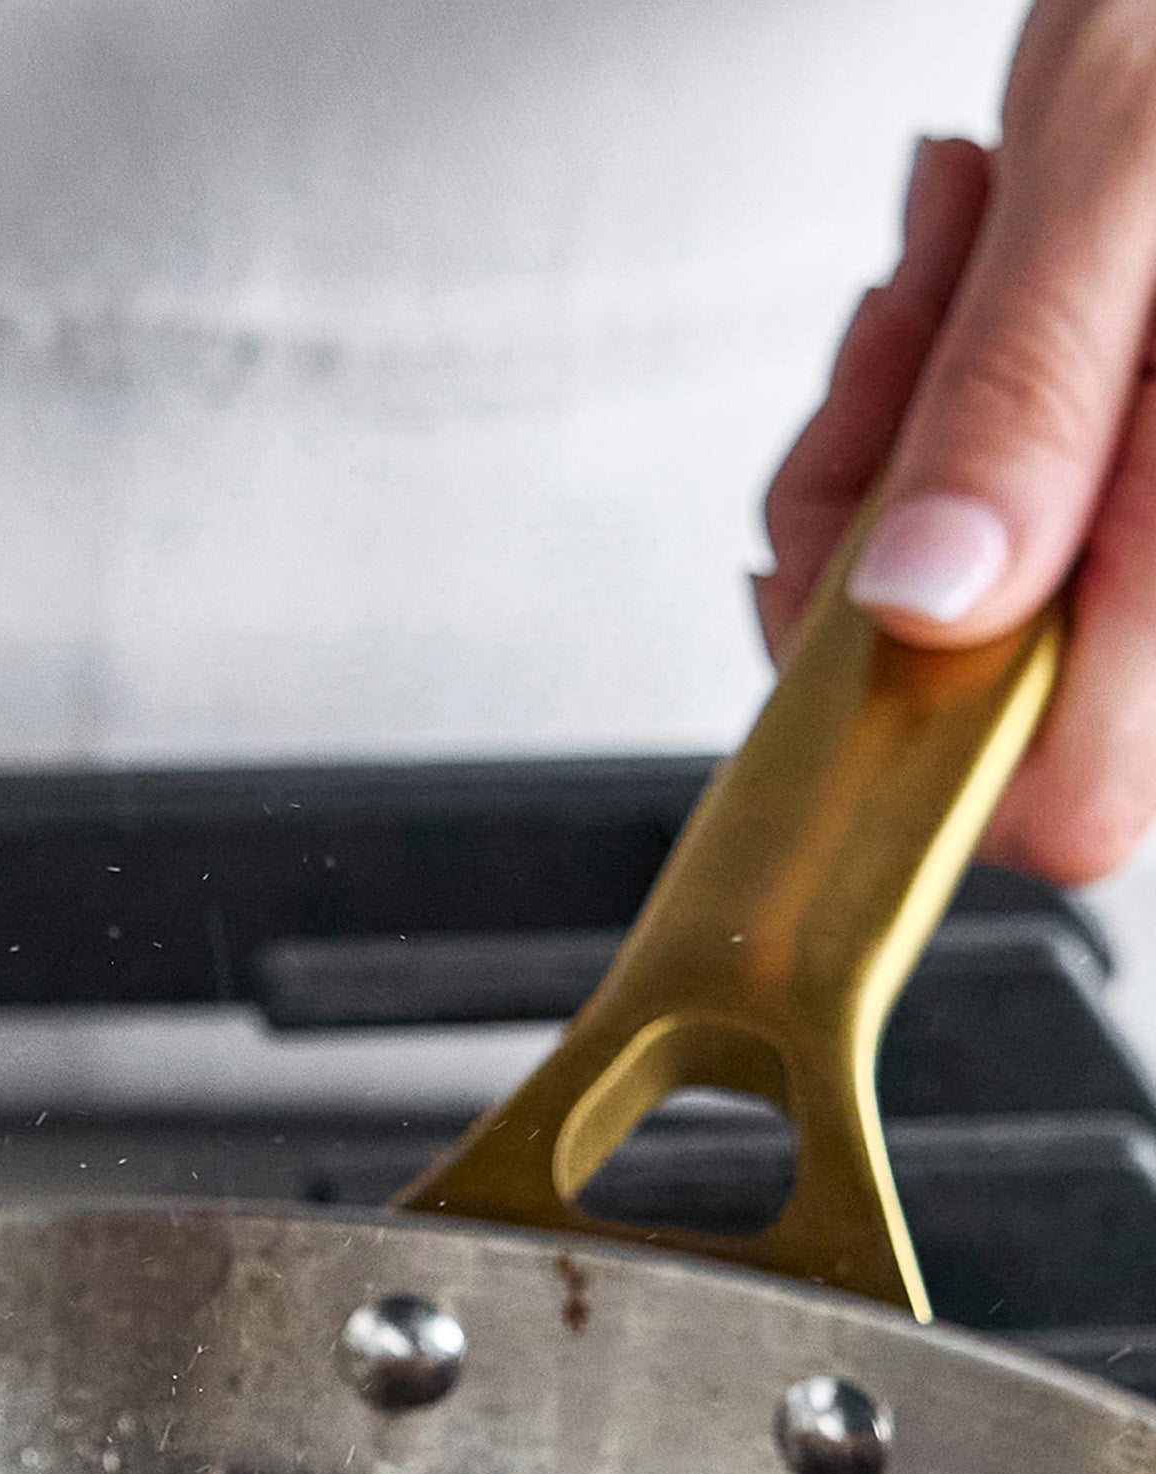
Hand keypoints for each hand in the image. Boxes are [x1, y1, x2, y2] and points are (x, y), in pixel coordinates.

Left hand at [762, 4, 1155, 886]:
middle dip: (882, 520)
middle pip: (979, 693)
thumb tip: (923, 605)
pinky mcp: (1119, 487)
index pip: (1067, 801)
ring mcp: (1154, 538)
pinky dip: (942, 391)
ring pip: (961, 592)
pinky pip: (990, 506)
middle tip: (917, 328)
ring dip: (902, 429)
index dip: (918, 737)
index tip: (847, 588)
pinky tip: (979, 267)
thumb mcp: (1120, 173)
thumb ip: (1021, 399)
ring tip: (965, 249)